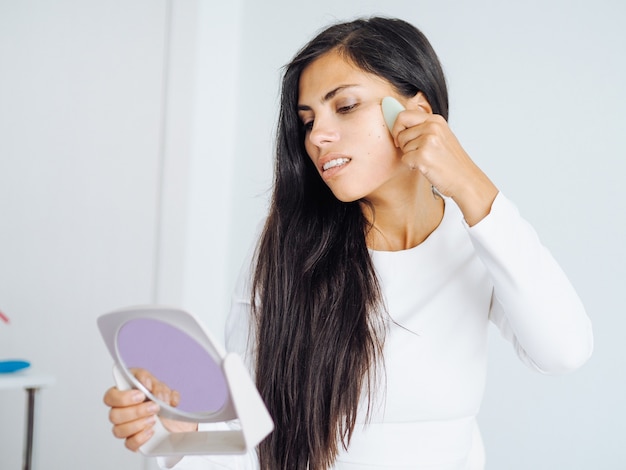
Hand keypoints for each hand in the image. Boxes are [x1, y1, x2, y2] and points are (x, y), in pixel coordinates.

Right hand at [103, 369, 196, 451]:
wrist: (174, 417)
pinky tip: (151, 430)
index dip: (123, 397)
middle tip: (153, 407)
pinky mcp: (133, 441)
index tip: (141, 395)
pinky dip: (141, 437)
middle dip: (136, 411)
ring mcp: (125, 428)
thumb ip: (154, 384)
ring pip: (118, 431)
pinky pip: (129, 444)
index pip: (110, 397)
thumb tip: (148, 386)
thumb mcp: (161, 387)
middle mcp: (120, 413)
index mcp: (123, 396)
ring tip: (154, 418)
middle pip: (114, 416)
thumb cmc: (161, 400)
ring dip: (138, 424)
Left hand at [391, 104, 497, 225]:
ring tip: (427, 160)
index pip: (404, 114)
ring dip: (410, 156)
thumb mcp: (441, 136)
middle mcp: (432, 127)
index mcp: (436, 120)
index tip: (401, 137)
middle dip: (401, 142)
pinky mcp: (423, 155)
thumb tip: (399, 124)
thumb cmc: (453, 162)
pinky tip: (426, 167)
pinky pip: (405, 159)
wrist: (466, 180)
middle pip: (400, 130)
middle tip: (413, 151)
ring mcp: (428, 140)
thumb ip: (424, 128)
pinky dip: (412, 166)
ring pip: (402, 146)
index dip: (398, 127)